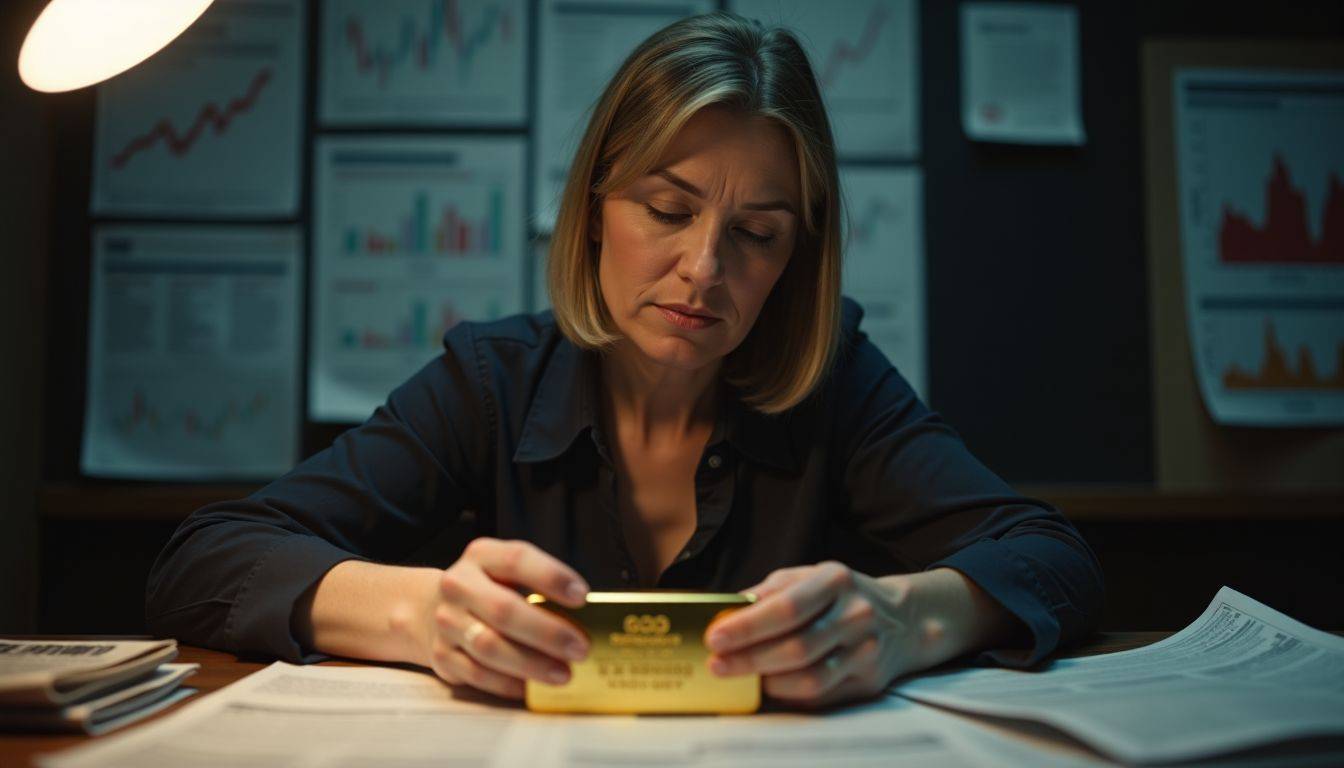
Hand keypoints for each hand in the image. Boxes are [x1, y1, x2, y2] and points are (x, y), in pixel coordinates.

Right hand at [423, 537, 590, 699]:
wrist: (428, 609)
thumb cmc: (486, 590)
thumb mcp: (505, 572)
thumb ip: (538, 585)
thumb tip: (587, 620)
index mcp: (481, 555)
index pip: (517, 560)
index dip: (551, 577)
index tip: (582, 596)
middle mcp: (458, 585)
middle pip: (504, 610)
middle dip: (547, 632)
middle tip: (581, 648)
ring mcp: (446, 621)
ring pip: (490, 646)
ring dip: (532, 664)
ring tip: (564, 673)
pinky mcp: (441, 655)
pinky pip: (478, 674)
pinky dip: (508, 683)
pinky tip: (532, 687)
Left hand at [704, 563, 992, 708]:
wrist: (903, 619)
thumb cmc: (840, 595)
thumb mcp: (808, 577)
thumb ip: (768, 592)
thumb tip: (726, 611)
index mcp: (836, 580)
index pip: (787, 608)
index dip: (748, 627)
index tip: (715, 638)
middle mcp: (856, 614)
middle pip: (796, 648)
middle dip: (749, 660)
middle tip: (717, 665)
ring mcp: (867, 651)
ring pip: (810, 678)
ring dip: (768, 682)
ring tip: (739, 677)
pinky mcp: (870, 681)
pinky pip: (822, 695)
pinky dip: (789, 694)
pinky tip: (769, 687)